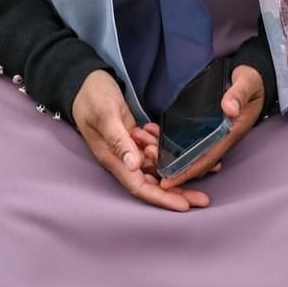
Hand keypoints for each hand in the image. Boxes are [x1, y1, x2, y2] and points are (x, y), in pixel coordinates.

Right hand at [72, 70, 208, 212]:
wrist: (84, 81)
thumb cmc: (92, 97)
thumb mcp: (105, 115)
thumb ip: (119, 139)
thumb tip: (134, 165)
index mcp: (112, 158)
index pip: (140, 187)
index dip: (162, 197)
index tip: (184, 205)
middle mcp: (122, 158)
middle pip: (152, 182)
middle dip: (177, 191)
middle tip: (203, 199)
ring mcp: (128, 148)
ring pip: (156, 166)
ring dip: (175, 168)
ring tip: (200, 167)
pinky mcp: (133, 137)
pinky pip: (154, 150)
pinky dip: (166, 147)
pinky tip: (178, 142)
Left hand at [156, 64, 268, 189]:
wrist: (256, 77)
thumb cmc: (252, 82)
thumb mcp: (247, 84)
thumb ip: (238, 95)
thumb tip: (229, 108)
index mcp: (230, 134)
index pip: (206, 159)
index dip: (187, 171)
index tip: (167, 181)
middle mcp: (220, 138)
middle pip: (193, 159)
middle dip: (170, 163)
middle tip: (146, 156)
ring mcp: (212, 132)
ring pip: (187, 149)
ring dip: (165, 150)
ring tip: (144, 142)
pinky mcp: (206, 125)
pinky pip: (186, 138)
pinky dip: (169, 138)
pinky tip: (153, 131)